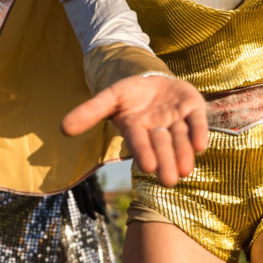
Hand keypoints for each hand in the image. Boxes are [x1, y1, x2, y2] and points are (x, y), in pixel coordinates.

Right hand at [62, 74, 207, 186]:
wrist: (153, 81)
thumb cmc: (129, 94)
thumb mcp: (108, 98)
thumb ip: (89, 112)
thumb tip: (62, 129)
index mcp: (137, 129)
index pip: (139, 142)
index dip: (143, 152)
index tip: (147, 167)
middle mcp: (158, 129)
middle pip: (162, 146)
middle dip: (166, 162)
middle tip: (169, 181)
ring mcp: (177, 120)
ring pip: (181, 138)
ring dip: (183, 154)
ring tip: (185, 170)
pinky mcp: (193, 108)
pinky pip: (198, 122)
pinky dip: (199, 133)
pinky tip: (201, 145)